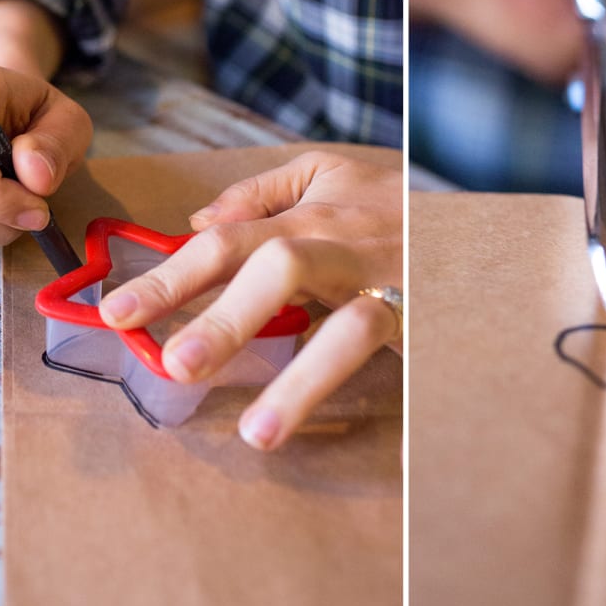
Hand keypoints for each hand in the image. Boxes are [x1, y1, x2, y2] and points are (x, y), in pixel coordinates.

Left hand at [96, 150, 402, 450]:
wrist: (487, 222)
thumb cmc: (396, 204)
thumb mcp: (330, 173)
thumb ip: (261, 193)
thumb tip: (195, 224)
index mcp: (317, 209)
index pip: (230, 240)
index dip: (172, 277)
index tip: (117, 315)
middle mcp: (352, 243)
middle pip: (279, 267)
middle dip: (223, 316)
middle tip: (172, 364)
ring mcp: (394, 287)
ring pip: (348, 327)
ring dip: (301, 379)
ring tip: (257, 431)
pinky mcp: (429, 326)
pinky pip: (394, 367)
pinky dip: (359, 398)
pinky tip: (316, 430)